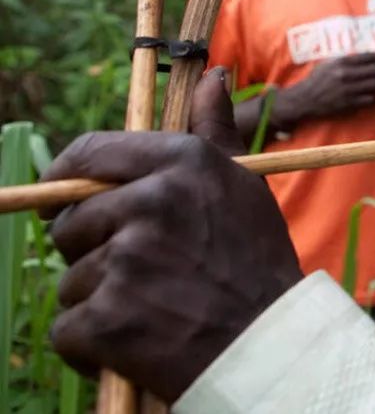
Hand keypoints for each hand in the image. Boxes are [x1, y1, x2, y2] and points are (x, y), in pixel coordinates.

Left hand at [44, 69, 302, 401]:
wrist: (270, 344)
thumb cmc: (256, 261)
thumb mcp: (242, 184)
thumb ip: (214, 129)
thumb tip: (212, 74)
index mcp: (183, 163)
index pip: (91, 154)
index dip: (65, 177)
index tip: (60, 198)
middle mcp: (152, 202)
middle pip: (72, 223)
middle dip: (92, 249)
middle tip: (140, 271)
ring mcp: (127, 260)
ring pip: (72, 279)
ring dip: (98, 298)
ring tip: (151, 307)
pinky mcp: (107, 318)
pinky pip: (69, 326)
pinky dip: (91, 343)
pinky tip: (134, 340)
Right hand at [281, 52, 374, 125]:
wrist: (304, 99)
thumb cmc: (317, 79)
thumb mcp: (329, 63)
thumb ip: (347, 60)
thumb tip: (368, 58)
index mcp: (341, 62)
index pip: (369, 57)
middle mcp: (345, 74)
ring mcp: (347, 90)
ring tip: (373, 86)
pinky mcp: (348, 104)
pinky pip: (370, 100)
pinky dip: (372, 98)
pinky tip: (367, 97)